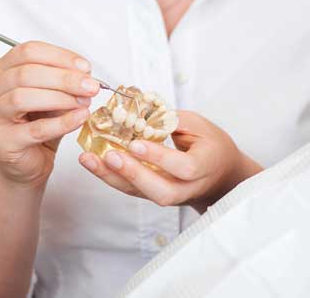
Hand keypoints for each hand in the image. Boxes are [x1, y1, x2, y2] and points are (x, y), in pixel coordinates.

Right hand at [0, 41, 99, 187]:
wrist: (28, 161)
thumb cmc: (37, 123)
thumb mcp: (52, 95)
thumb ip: (64, 82)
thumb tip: (85, 75)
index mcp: (0, 70)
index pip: (27, 52)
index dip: (59, 56)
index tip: (85, 67)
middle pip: (25, 73)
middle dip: (64, 78)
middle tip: (90, 86)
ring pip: (22, 98)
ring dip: (60, 98)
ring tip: (83, 102)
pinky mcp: (1, 142)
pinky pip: (34, 129)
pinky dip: (62, 122)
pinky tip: (80, 117)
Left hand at [79, 111, 262, 212]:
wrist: (221, 176)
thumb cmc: (211, 145)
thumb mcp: (200, 125)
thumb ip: (172, 121)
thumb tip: (142, 113)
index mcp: (204, 166)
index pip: (182, 167)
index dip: (159, 157)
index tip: (136, 143)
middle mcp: (187, 188)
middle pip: (160, 191)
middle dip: (132, 174)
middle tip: (109, 155)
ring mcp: (171, 196)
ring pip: (141, 194)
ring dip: (112, 177)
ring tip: (88, 159)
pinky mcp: (155, 195)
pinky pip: (132, 189)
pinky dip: (111, 176)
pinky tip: (92, 162)